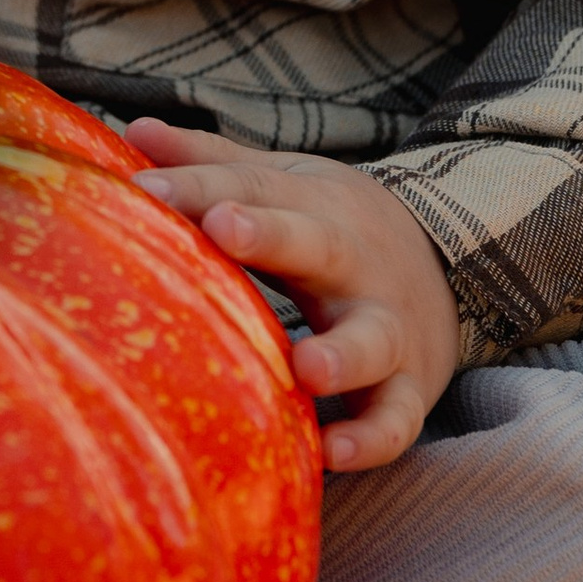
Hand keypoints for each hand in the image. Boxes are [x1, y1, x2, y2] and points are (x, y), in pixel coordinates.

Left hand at [127, 122, 459, 472]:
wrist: (448, 267)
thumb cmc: (331, 227)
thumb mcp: (281, 182)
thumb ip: (210, 161)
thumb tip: (134, 128)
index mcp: (311, 206)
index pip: (249, 188)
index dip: (198, 186)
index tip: (142, 189)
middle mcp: (352, 262)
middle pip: (313, 242)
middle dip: (269, 234)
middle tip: (221, 225)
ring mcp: (386, 327)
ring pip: (370, 340)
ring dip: (341, 355)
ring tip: (307, 369)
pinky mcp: (410, 388)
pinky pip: (396, 418)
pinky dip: (372, 438)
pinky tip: (333, 453)